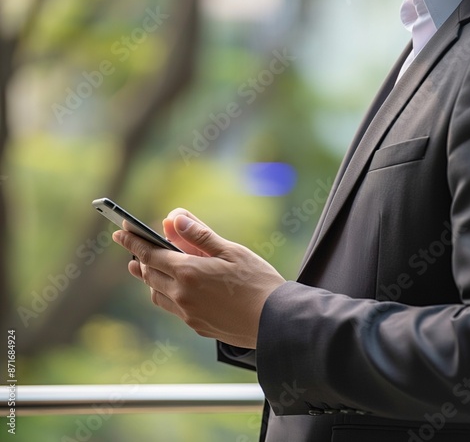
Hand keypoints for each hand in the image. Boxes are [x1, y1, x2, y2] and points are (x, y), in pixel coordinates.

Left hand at [112, 208, 285, 348]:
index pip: (150, 253)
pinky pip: (171, 307)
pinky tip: (173, 288)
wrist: (275, 322)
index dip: (133, 241)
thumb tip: (174, 218)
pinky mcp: (197, 326)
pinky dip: (164, 293)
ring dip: (149, 278)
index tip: (120, 231)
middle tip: (134, 247)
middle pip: (149, 274)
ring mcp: (188, 313)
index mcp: (188, 272)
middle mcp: (182, 294)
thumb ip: (199, 235)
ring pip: (156, 293)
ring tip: (147, 268)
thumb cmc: (257, 282)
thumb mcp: (231, 251)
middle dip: (139, 258)